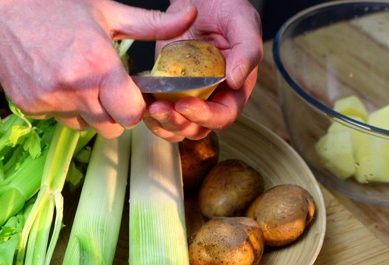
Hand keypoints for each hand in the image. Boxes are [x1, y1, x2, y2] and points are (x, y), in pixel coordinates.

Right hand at [0, 0, 197, 137]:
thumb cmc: (51, 5)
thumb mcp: (105, 9)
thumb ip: (150, 24)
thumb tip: (188, 16)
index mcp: (97, 66)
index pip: (131, 115)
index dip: (136, 107)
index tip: (132, 93)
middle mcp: (73, 90)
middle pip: (111, 128)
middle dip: (115, 113)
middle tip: (108, 87)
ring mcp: (48, 102)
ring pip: (84, 127)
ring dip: (89, 111)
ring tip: (79, 80)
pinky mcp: (29, 108)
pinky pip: (58, 120)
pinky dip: (63, 107)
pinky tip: (56, 79)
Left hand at [144, 0, 262, 141]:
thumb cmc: (226, 8)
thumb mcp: (242, 21)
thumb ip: (247, 49)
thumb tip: (236, 79)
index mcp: (235, 88)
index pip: (224, 115)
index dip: (205, 117)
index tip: (185, 105)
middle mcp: (212, 97)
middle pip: (197, 128)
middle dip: (178, 123)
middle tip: (159, 109)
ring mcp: (187, 96)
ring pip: (176, 126)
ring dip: (162, 124)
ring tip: (149, 108)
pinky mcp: (167, 90)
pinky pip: (159, 112)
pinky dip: (149, 114)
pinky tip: (141, 101)